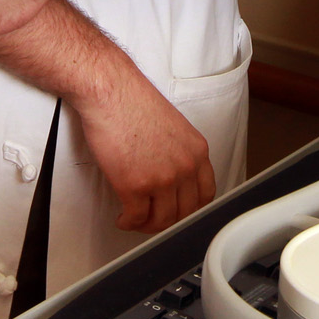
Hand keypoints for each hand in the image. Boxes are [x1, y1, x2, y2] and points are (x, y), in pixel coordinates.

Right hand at [68, 69, 216, 233]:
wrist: (111, 92)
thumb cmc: (134, 102)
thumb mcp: (174, 127)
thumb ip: (180, 153)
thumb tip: (172, 176)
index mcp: (196, 151)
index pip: (206, 194)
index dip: (192, 209)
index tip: (180, 211)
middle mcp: (184, 167)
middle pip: (185, 212)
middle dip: (168, 221)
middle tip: (154, 219)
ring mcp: (161, 179)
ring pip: (161, 220)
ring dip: (147, 225)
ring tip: (136, 219)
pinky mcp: (135, 186)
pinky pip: (136, 218)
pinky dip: (128, 223)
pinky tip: (123, 218)